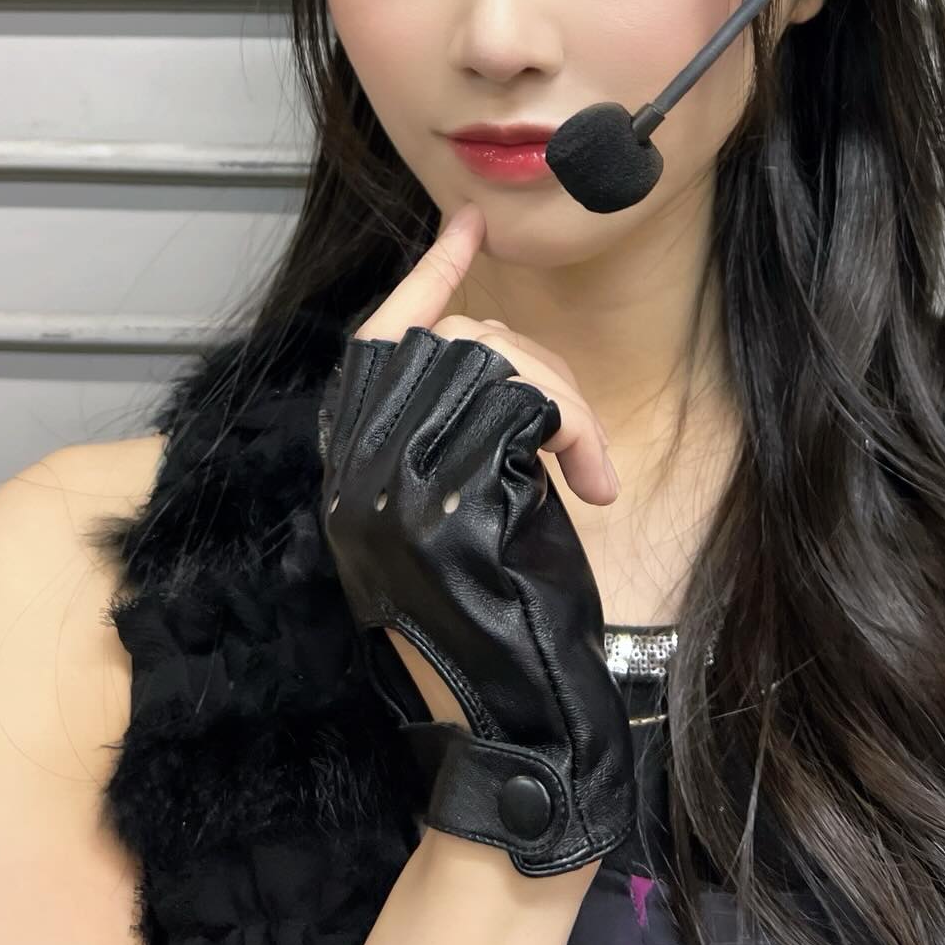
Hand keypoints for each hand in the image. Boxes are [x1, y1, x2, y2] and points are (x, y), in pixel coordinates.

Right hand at [321, 203, 636, 875]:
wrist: (510, 722)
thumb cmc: (500, 624)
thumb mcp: (464, 511)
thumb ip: (453, 436)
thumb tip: (481, 350)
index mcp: (355, 470)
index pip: (377, 341)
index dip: (425, 276)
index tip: (466, 222)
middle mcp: (358, 466)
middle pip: (454, 336)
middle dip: (534, 369)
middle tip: (577, 450)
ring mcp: (393, 478)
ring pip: (493, 354)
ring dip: (563, 400)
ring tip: (585, 472)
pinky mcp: (445, 491)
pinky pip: (520, 398)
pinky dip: (573, 426)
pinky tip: (588, 483)